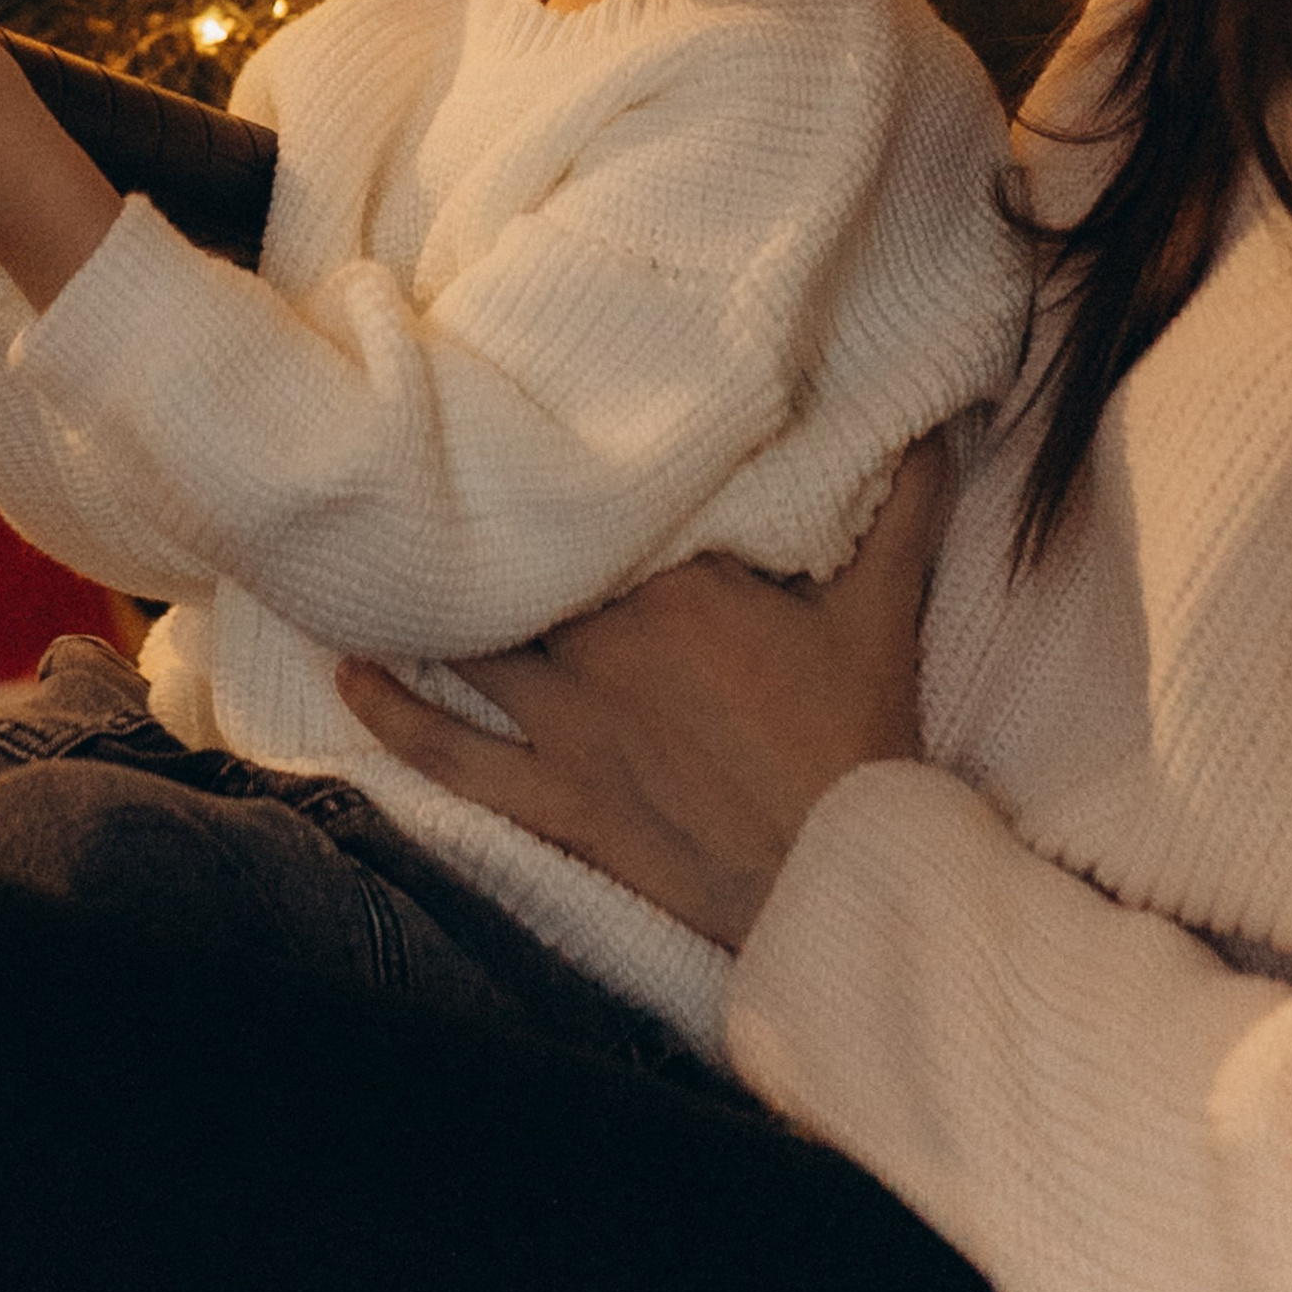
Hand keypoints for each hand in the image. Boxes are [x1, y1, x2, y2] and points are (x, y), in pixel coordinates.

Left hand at [336, 440, 946, 949]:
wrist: (839, 880)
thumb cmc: (859, 742)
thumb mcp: (884, 611)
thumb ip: (905, 507)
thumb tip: (942, 418)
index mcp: (675, 582)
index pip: (597, 503)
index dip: (560, 465)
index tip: (523, 411)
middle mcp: (605, 640)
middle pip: (521, 563)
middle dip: (482, 522)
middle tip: (427, 468)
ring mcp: (572, 722)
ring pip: (475, 639)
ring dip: (424, 599)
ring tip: (373, 552)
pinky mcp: (558, 797)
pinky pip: (455, 754)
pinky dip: (395, 716)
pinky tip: (348, 674)